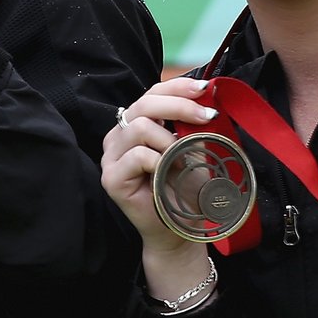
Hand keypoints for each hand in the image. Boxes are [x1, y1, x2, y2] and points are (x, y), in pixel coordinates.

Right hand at [101, 77, 219, 295]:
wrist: (179, 230)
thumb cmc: (185, 189)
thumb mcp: (192, 149)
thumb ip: (189, 125)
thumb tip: (203, 97)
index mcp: (134, 126)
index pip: (151, 94)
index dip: (177, 87)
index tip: (205, 89)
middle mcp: (118, 138)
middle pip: (143, 104)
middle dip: (179, 106)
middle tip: (207, 117)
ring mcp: (110, 158)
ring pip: (139, 127)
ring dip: (170, 140)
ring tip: (184, 159)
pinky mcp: (111, 178)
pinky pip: (137, 155)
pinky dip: (160, 160)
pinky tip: (169, 172)